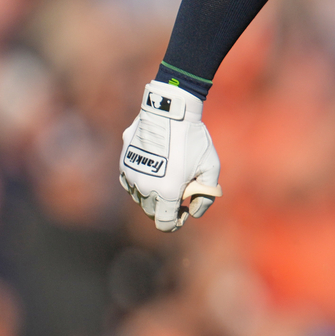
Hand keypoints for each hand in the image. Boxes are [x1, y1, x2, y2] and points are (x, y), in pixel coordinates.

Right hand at [119, 81, 220, 231]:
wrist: (169, 111)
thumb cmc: (193, 139)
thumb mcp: (210, 167)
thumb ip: (206, 196)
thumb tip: (194, 213)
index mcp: (167, 192)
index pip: (165, 224)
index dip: (176, 223)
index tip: (184, 213)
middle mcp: (145, 187)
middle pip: (152, 211)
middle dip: (166, 207)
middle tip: (181, 192)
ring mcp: (131, 175)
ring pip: (140, 197)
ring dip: (153, 195)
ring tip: (170, 177)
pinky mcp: (124, 163)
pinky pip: (130, 183)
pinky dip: (141, 183)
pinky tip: (155, 169)